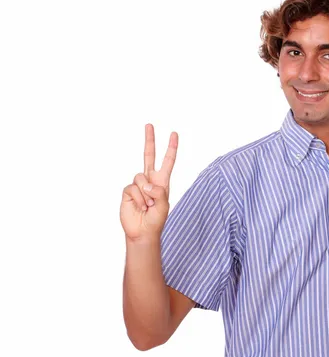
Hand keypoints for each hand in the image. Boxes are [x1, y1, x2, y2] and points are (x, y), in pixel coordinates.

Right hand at [120, 124, 177, 242]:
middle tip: (149, 124)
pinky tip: (139, 207)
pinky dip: (138, 199)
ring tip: (147, 206)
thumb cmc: (156, 220)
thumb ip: (158, 192)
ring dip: (145, 194)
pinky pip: (132, 188)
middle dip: (149, 140)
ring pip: (140, 177)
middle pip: (148, 155)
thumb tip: (146, 183)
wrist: (142, 232)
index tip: (174, 134)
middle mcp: (150, 180)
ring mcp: (138, 185)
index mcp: (162, 181)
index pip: (167, 161)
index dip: (171, 148)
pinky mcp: (127, 191)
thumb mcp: (163, 205)